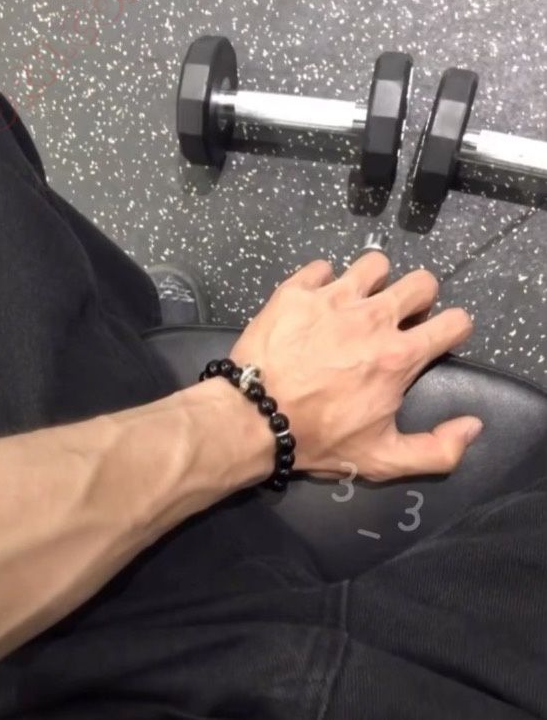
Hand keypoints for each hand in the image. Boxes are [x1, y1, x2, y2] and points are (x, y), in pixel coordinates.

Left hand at [229, 252, 482, 480]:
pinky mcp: (296, 291)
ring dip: (374, 281)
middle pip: (422, 282)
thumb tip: (472, 426)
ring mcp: (333, 298)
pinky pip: (321, 267)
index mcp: (399, 355)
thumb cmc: (318, 439)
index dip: (453, 329)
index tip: (438, 338)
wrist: (253, 418)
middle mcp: (373, 317)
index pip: (455, 322)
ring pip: (374, 264)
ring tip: (357, 303)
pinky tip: (315, 302)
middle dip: (419, 298)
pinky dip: (322, 281)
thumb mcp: (382, 461)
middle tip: (398, 319)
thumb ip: (437, 450)